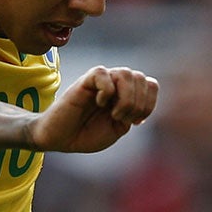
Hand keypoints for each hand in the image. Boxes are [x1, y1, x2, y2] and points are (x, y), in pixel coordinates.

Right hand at [28, 67, 157, 154]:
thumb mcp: (117, 129)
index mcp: (126, 94)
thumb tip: (139, 100)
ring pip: (126, 73)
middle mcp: (115, 84)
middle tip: (121, 119)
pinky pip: (102, 73)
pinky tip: (100, 103)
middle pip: (141, 78)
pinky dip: (106, 91)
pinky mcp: (84, 81)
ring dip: (126, 98)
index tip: (135, 122)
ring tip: (114, 113)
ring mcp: (100, 81)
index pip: (150, 85)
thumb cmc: (86, 134)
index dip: (148, 103)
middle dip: (138, 104)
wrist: (60, 139)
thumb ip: (131, 114)